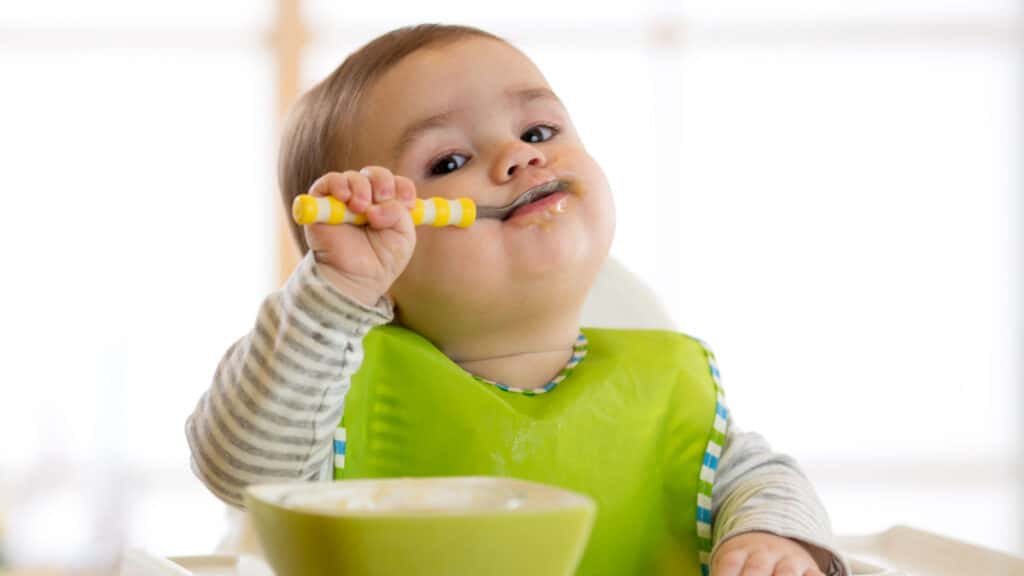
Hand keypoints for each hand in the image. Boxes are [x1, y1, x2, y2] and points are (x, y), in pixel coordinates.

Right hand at [304, 167, 416, 306]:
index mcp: (388, 205)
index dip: (402, 187)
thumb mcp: (404, 238)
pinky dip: (337, 184)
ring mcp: (344, 200)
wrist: (356, 279)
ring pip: (353, 177)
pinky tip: (345, 198)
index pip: (396, 183)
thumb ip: (399, 214)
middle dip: (382, 182)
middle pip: (375, 174)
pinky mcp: (322, 204)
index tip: (407, 201)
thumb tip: (377, 205)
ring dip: (361, 187)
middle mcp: (366, 199)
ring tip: (361, 208)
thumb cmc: (381, 260)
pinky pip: (327, 181)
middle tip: (383, 197)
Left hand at [711, 531, 825, 575]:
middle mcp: (764, 553)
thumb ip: (723, 573)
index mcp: (739, 551)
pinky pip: (815, 575)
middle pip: (756, 569)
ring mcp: (788, 560)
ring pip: (786, 573)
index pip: (730, 564)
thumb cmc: (744, 562)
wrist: (774, 538)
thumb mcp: (729, 566)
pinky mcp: (810, 568)